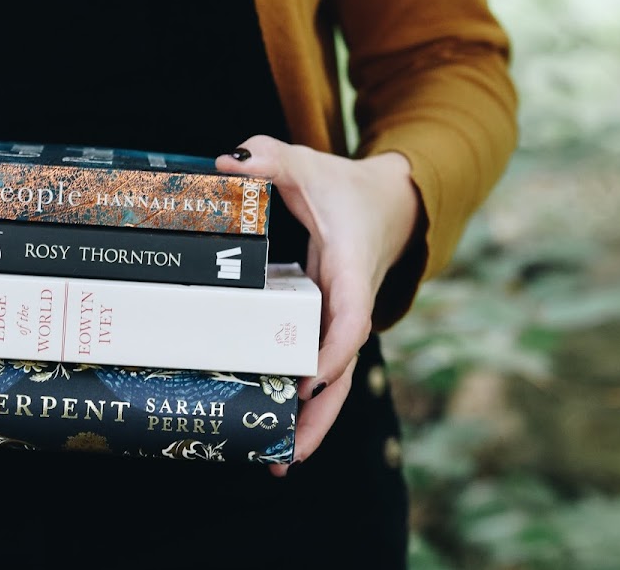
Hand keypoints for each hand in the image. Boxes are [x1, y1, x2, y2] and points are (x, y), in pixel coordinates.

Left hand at [215, 135, 420, 475]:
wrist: (391, 203)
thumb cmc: (344, 188)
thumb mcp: (307, 164)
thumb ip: (271, 157)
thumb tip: (228, 160)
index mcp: (351, 269)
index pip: (349, 318)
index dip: (332, 353)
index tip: (308, 382)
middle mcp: (351, 304)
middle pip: (342, 371)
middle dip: (320, 415)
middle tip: (290, 454)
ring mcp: (341, 320)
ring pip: (333, 380)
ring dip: (311, 423)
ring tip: (278, 462)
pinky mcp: (329, 326)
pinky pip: (318, 368)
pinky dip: (302, 402)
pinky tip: (276, 431)